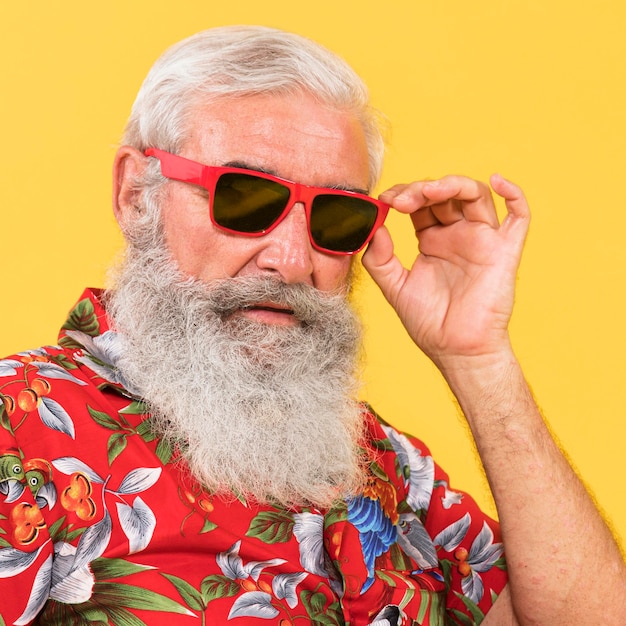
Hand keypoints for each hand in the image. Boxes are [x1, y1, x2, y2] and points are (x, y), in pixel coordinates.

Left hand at [361, 174, 529, 368]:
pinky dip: (514, 194)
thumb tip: (374, 227)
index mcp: (433, 240)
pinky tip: (498, 179)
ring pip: (476, 195)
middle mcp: (458, 235)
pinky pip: (519, 217)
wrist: (456, 351)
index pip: (420, 203)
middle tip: (400, 200)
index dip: (404, 195)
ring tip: (429, 191)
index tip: (385, 201)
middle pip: (444, 194)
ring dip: (453, 185)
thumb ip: (380, 259)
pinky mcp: (505, 251)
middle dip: (421, 190)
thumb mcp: (395, 288)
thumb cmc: (429, 323)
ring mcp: (482, 240)